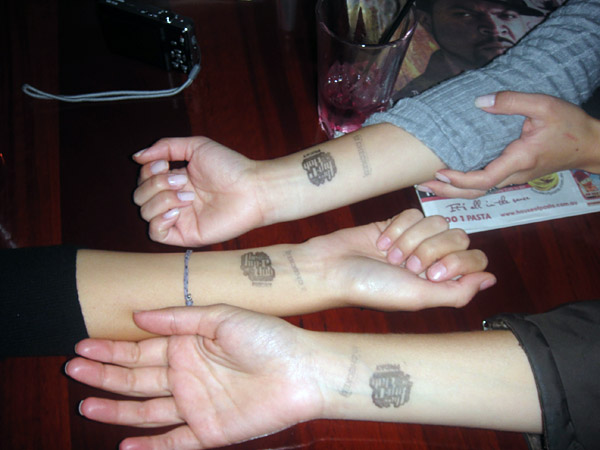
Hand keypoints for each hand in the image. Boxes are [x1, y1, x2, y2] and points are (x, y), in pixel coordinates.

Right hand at [66, 305, 320, 449]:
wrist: (302, 370)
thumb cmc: (266, 337)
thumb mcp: (221, 317)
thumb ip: (179, 319)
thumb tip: (137, 315)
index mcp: (189, 346)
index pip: (141, 349)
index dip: (111, 349)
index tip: (81, 346)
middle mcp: (187, 375)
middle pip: (136, 378)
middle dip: (104, 374)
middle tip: (72, 369)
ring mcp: (196, 404)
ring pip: (146, 409)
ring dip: (115, 409)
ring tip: (85, 404)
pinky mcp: (209, 431)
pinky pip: (172, 441)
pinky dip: (149, 445)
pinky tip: (123, 444)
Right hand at [133, 137, 265, 246]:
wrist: (252, 189)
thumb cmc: (230, 167)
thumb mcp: (196, 147)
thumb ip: (166, 147)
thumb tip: (136, 156)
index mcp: (175, 181)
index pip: (143, 179)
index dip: (147, 171)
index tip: (165, 164)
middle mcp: (174, 200)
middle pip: (139, 195)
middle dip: (155, 185)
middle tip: (182, 181)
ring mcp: (179, 219)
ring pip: (145, 213)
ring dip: (161, 199)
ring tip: (188, 196)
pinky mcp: (186, 235)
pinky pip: (155, 234)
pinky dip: (159, 220)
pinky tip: (177, 211)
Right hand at [312, 209, 494, 310]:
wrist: (332, 268)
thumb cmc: (373, 288)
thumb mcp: (419, 298)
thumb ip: (459, 292)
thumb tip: (492, 279)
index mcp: (441, 282)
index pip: (475, 258)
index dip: (457, 261)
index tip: (431, 275)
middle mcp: (432, 260)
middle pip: (458, 236)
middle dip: (430, 249)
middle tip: (406, 265)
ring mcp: (415, 240)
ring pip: (436, 221)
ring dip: (410, 239)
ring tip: (389, 255)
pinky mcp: (397, 224)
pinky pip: (413, 213)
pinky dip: (397, 228)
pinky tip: (381, 242)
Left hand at [417, 91, 599, 198]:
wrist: (591, 145)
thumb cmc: (570, 125)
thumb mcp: (545, 105)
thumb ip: (512, 101)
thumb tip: (481, 101)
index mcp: (518, 160)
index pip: (482, 180)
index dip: (458, 180)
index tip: (438, 172)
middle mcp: (513, 175)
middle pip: (475, 192)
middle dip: (447, 191)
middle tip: (421, 184)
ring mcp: (513, 177)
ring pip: (479, 191)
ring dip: (453, 189)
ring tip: (429, 182)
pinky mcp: (514, 174)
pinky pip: (485, 184)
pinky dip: (465, 184)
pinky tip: (450, 177)